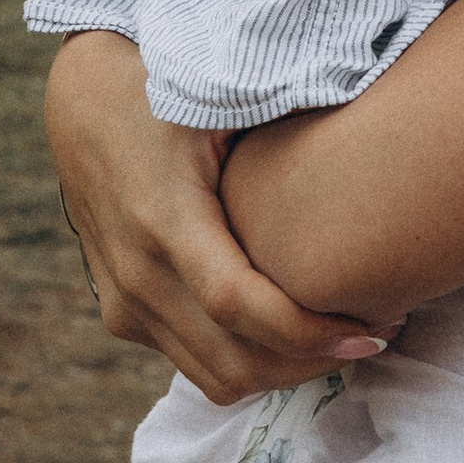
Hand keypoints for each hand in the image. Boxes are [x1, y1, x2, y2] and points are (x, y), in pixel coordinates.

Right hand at [43, 33, 396, 404]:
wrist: (84, 100)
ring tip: (347, 335)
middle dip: (314, 361)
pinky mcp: (123, 314)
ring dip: (287, 371)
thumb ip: (287, 111)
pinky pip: (195, 361)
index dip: (307, 333)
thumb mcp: (220, 91)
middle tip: (379, 331)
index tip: (372, 329)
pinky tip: (296, 328)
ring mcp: (124, 301)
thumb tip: (376, 134)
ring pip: (217, 377)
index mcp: (162, 216)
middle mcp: (136, 272)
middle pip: (235, 360)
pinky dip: (252, 359)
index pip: (237, 306)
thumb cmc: (167, 86)